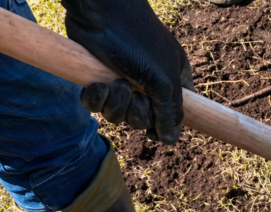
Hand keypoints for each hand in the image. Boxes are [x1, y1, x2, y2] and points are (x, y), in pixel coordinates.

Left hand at [61, 0, 193, 143]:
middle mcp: (149, 84)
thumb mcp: (163, 81)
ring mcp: (123, 82)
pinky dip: (95, 100)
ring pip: (119, 115)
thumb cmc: (138, 41)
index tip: (154, 129)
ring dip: (115, 105)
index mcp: (172, 81)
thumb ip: (171, 113)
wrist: (100, 13)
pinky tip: (95, 85)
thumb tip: (170, 140)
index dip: (164, 124)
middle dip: (135, 112)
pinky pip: (97, 106)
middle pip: (144, 120)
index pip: (175, 115)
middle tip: (133, 93)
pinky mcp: (99, 80)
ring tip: (114, 83)